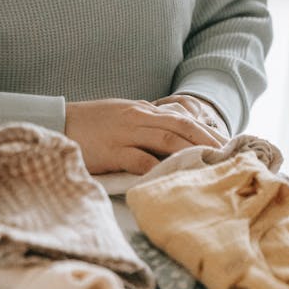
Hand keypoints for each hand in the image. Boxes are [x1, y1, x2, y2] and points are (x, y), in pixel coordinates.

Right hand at [64, 96, 225, 176]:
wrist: (59, 122)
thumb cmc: (89, 123)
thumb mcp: (121, 117)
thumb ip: (144, 124)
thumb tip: (168, 136)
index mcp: (142, 110)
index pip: (181, 117)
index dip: (205, 130)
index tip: (225, 144)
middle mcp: (138, 117)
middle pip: (181, 126)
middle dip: (208, 141)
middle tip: (229, 156)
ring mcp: (126, 133)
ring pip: (167, 139)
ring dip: (192, 152)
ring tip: (212, 166)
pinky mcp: (113, 151)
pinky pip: (140, 159)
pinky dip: (158, 169)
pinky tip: (173, 179)